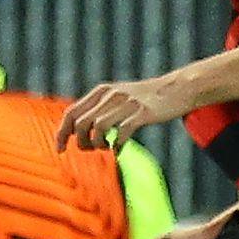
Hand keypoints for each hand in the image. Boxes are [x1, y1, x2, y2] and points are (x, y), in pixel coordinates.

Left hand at [57, 72, 191, 148]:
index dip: (61, 133)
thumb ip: (98, 108)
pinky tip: (119, 150)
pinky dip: (117, 146)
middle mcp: (110, 95)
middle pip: (80, 124)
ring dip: (97, 144)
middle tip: (90, 149)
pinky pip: (121, 133)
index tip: (60, 149)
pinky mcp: (142, 113)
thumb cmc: (145, 98)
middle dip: (80, 142)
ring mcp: (126, 103)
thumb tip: (76, 129)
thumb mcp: (118, 95)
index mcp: (101, 91)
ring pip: (98, 129)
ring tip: (105, 148)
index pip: (71, 113)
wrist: (178, 88)